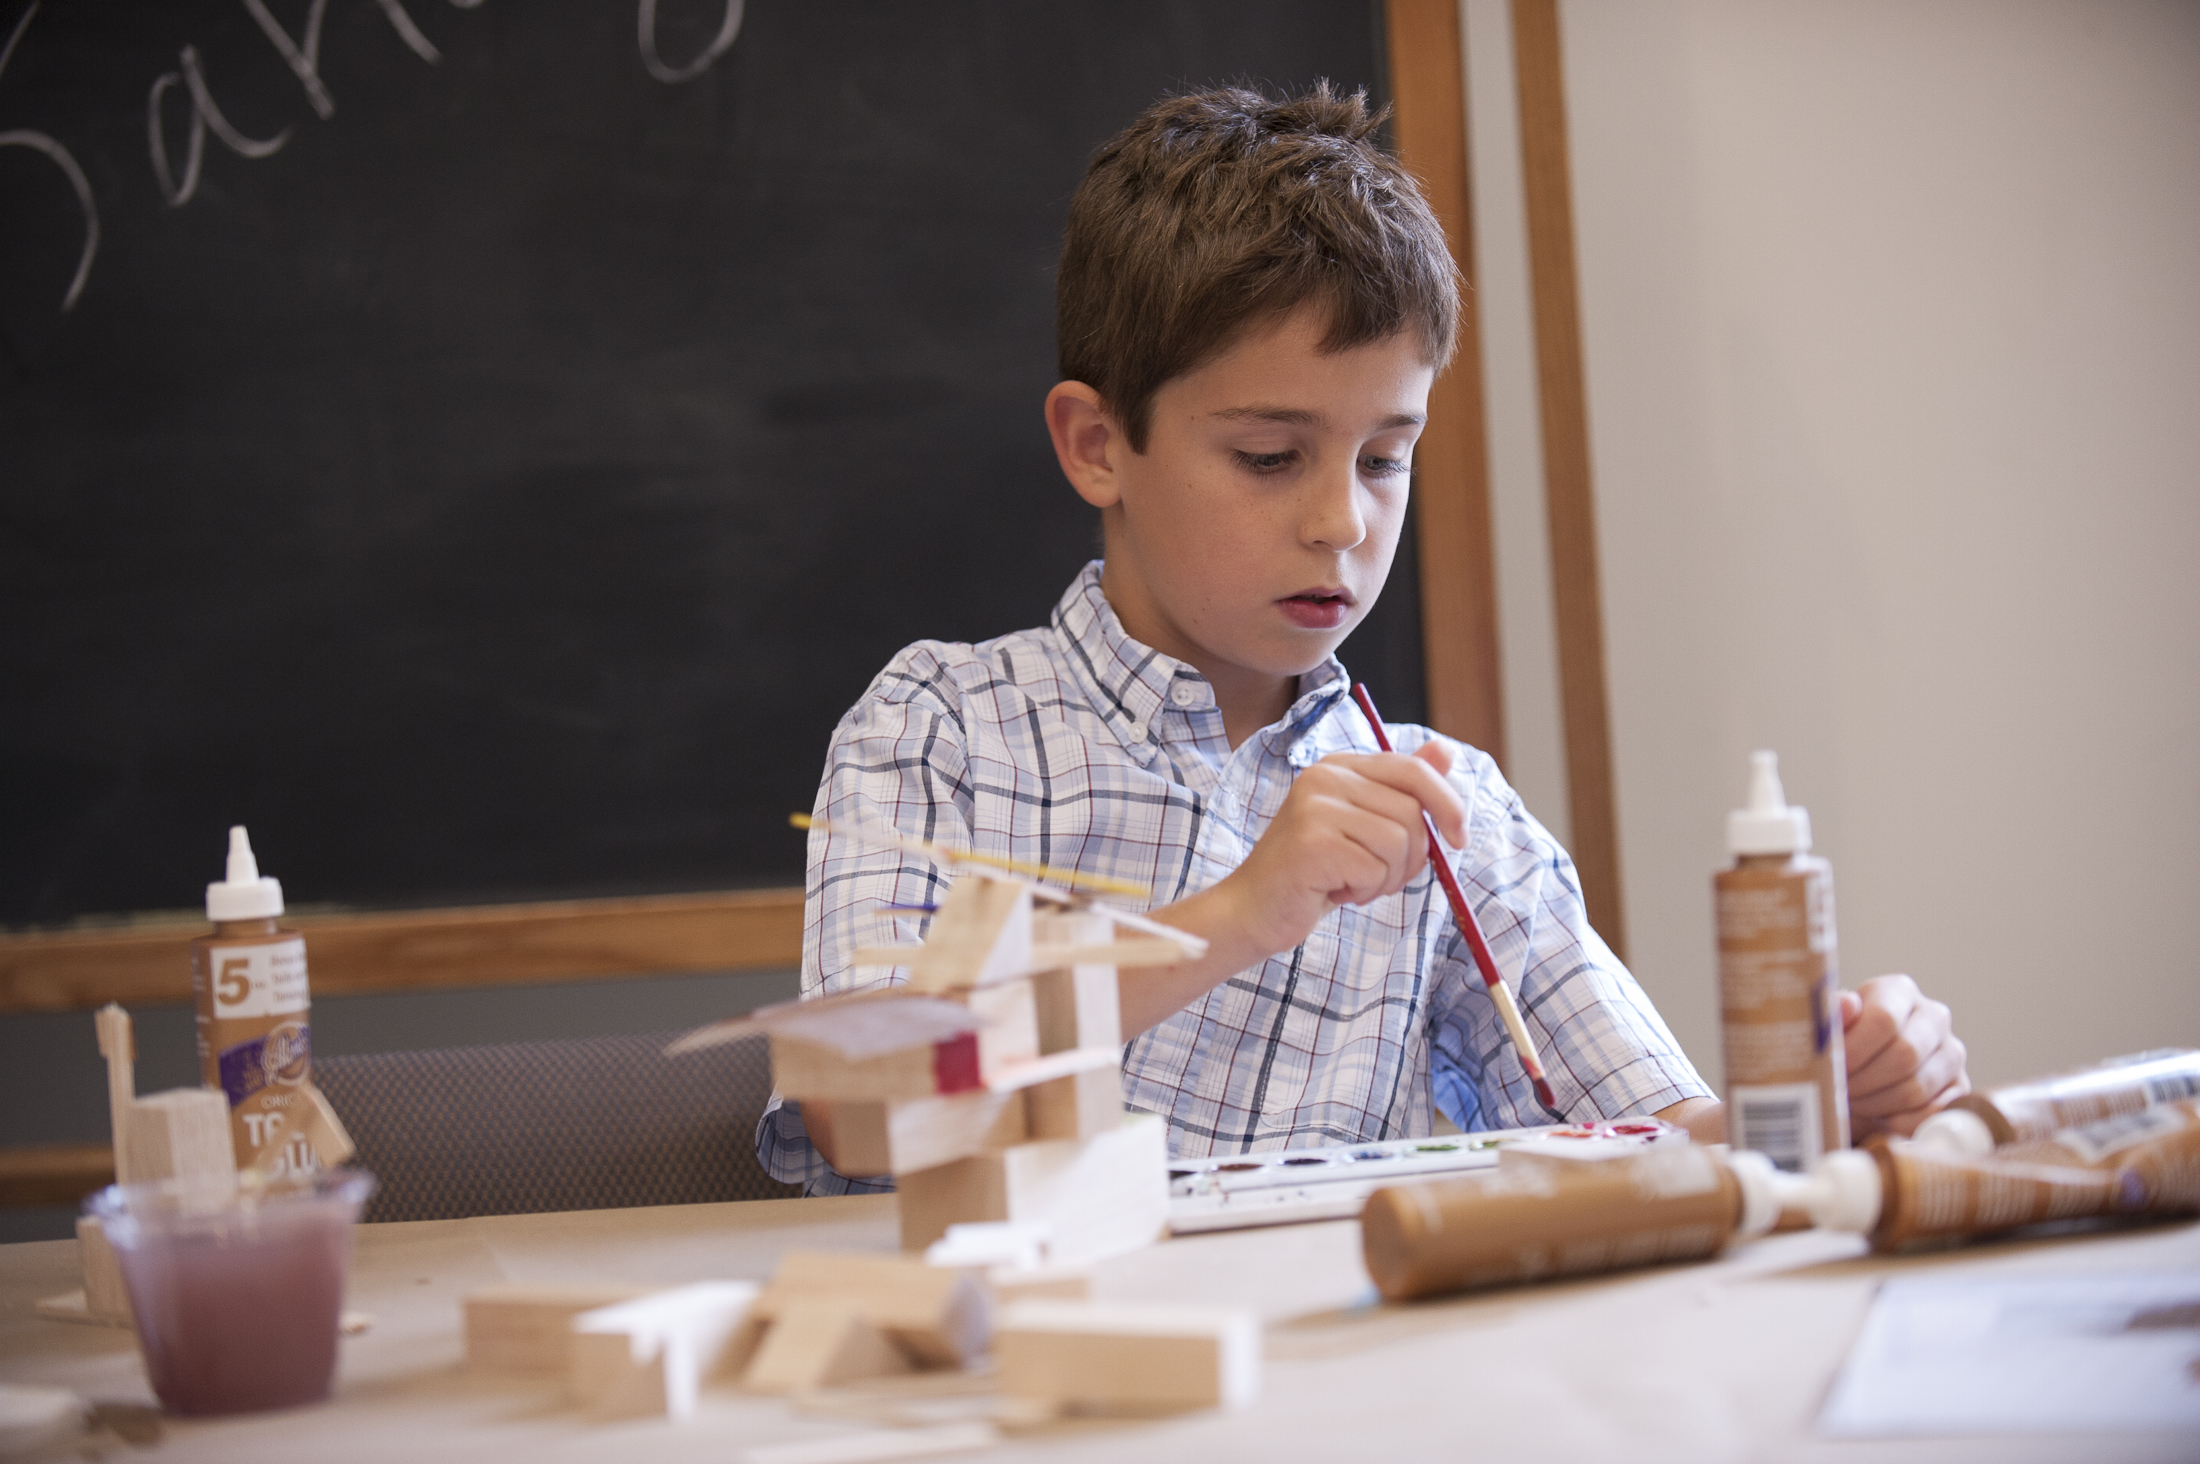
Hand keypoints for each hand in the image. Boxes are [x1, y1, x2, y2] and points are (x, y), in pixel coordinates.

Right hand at [1114, 740, 1466, 1037]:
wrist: (1253, 909)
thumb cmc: (1313, 872)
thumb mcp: (1362, 826)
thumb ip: (1402, 789)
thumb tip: (1446, 750)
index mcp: (1340, 766)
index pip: (1413, 770)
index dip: (1448, 804)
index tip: (1458, 839)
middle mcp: (1325, 777)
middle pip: (1412, 812)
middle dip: (1413, 857)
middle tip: (1380, 876)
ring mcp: (1315, 807)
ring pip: (1398, 842)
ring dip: (1386, 877)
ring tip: (1352, 883)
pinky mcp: (1312, 843)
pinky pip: (1374, 869)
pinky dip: (1364, 890)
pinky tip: (1336, 891)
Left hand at [1841, 974, 1969, 1137]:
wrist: (1862, 1068)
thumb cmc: (1843, 1042)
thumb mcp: (1831, 1024)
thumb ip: (1832, 1015)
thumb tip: (1846, 1005)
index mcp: (1899, 991)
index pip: (1884, 1020)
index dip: (1854, 1050)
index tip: (1830, 1069)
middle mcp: (1933, 1017)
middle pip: (1904, 1055)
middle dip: (1863, 1081)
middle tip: (1838, 1093)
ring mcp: (1951, 1053)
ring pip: (1917, 1087)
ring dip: (1877, 1104)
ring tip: (1852, 1104)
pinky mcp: (1959, 1088)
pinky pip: (1933, 1113)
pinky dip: (1900, 1122)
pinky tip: (1878, 1118)